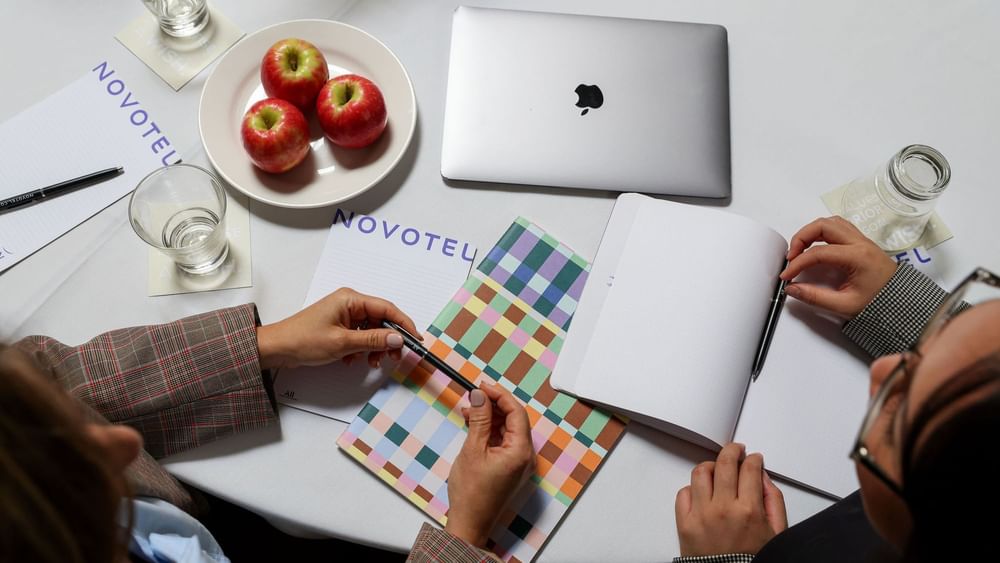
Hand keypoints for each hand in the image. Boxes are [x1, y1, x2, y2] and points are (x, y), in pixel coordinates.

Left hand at [256, 287, 419, 369]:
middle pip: (381, 320)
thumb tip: (398, 338)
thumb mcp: (343, 343)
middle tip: (394, 357)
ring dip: (375, 347)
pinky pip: (360, 336)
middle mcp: (350, 303)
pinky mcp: (340, 327)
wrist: (277, 349)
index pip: (387, 308)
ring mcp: (344, 315)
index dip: (404, 324)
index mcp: (351, 299)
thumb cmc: (304, 340)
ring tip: (372, 362)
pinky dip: (362, 349)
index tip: (416, 339)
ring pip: (372, 330)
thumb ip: (373, 340)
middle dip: (388, 339)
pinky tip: (354, 360)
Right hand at [445, 383, 534, 547]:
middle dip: (494, 405)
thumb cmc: (471, 493)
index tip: (482, 386)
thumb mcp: (472, 449)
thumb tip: (480, 396)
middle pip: (514, 419)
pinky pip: (504, 441)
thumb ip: (479, 419)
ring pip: (508, 429)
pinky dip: (490, 431)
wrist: (469, 523)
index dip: (499, 395)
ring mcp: (519, 462)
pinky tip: (473, 425)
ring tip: (468, 410)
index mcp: (521, 451)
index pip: (516, 412)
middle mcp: (525, 456)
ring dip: (490, 417)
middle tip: (474, 395)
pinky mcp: (511, 467)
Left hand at [675, 443, 786, 556]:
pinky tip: (702, 492)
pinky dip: (693, 488)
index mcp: (748, 510)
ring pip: (700, 473)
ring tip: (717, 469)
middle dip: (732, 450)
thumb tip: (762, 476)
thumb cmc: (752, 559)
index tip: (753, 458)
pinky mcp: (684, 523)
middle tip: (735, 450)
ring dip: (711, 466)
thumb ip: (773, 500)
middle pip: (724, 463)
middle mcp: (723, 509)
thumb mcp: (776, 532)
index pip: (749, 469)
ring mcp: (701, 514)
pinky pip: (683, 493)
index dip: (752, 459)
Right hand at [780, 216, 896, 317]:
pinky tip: (816, 245)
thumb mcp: (844, 305)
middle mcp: (860, 243)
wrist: (902, 303)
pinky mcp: (861, 242)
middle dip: (801, 237)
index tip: (787, 276)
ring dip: (811, 231)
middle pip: (823, 225)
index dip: (798, 263)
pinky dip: (822, 231)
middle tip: (792, 256)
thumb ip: (815, 297)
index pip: (818, 252)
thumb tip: (792, 288)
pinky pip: (838, 226)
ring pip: (831, 222)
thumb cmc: (879, 303)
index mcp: (858, 257)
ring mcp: (861, 240)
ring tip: (801, 249)